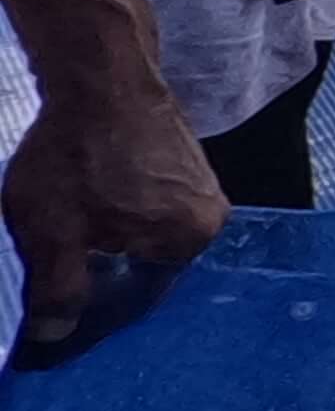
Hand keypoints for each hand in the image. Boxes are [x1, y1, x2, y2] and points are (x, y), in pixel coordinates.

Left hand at [5, 37, 226, 358]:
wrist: (98, 71)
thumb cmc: (77, 152)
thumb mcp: (53, 231)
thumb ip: (57, 292)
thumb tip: (56, 339)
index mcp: (188, 239)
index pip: (135, 299)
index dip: (88, 309)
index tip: (49, 310)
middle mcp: (209, 216)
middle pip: (142, 266)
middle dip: (97, 270)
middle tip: (51, 257)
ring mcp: (200, 184)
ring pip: (141, 234)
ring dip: (102, 238)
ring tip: (64, 221)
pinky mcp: (182, 160)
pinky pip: (145, 204)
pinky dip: (113, 209)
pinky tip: (83, 195)